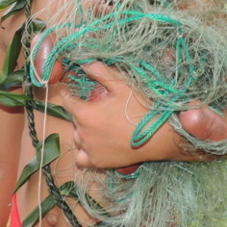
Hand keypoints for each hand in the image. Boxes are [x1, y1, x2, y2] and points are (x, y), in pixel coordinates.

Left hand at [59, 61, 189, 168]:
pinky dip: (85, 151)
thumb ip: (100, 72)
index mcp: (85, 113)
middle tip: (100, 108)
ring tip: (100, 125)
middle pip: (74, 119)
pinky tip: (97, 144)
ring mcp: (90, 150)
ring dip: (83, 131)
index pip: (66, 102)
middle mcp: (83, 133)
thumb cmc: (140, 108)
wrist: (159, 136)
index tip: (78, 94)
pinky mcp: (99, 163)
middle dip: (82, 112)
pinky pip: (82, 158)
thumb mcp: (121, 84)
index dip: (71, 95)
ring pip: (77, 138)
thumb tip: (84, 63)